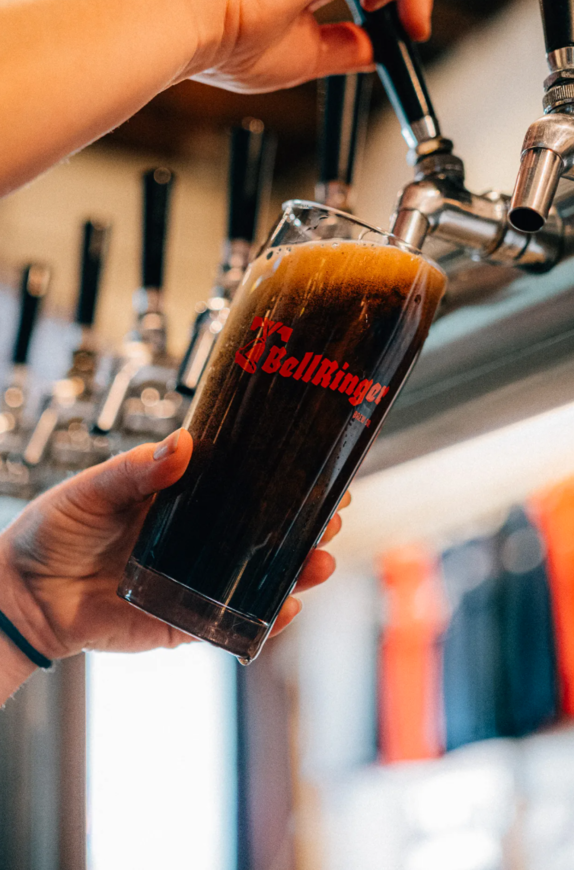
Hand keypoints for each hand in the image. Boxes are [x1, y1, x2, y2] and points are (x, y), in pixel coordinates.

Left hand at [0, 429, 347, 662]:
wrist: (23, 596)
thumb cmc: (54, 531)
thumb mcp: (93, 489)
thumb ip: (136, 471)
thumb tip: (182, 444)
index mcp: (181, 499)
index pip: (244, 484)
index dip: (284, 477)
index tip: (321, 466)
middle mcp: (196, 539)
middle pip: (263, 531)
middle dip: (305, 524)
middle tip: (334, 515)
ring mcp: (194, 581)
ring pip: (258, 577)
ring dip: (295, 571)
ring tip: (320, 560)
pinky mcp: (183, 622)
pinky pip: (230, 622)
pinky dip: (263, 619)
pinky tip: (287, 607)